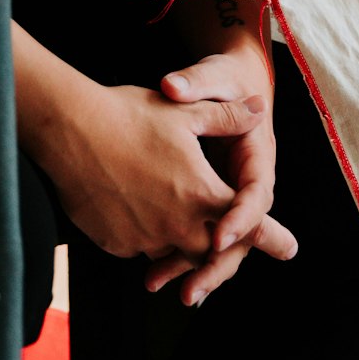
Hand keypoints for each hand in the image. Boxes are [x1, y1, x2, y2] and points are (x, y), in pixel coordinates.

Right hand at [36, 80, 266, 261]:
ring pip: (175, 251)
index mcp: (201, 193)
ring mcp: (145, 238)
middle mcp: (178, 225)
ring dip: (182, 242)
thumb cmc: (128, 115)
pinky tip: (142, 215)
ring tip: (179, 227)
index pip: (247, 223)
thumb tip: (257, 108)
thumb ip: (226, 116)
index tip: (289, 247)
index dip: (270, 236)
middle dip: (222, 246)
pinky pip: (142, 249)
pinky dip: (149, 238)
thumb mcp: (184, 111)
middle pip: (212, 248)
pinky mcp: (116, 243)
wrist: (69, 128)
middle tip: (227, 242)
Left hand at [146, 51, 297, 304]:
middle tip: (190, 290)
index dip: (239, 219)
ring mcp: (228, 197)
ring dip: (192, 268)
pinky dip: (180, 256)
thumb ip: (195, 82)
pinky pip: (199, 235)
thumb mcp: (215, 75)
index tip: (217, 237)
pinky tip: (152, 273)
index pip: (255, 195)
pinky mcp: (209, 202)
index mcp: (258, 156)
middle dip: (215, 265)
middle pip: (240, 235)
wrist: (230, 83)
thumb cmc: (225, 79)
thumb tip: (172, 86)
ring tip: (158, 285)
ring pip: (218, 244)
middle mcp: (247, 184)